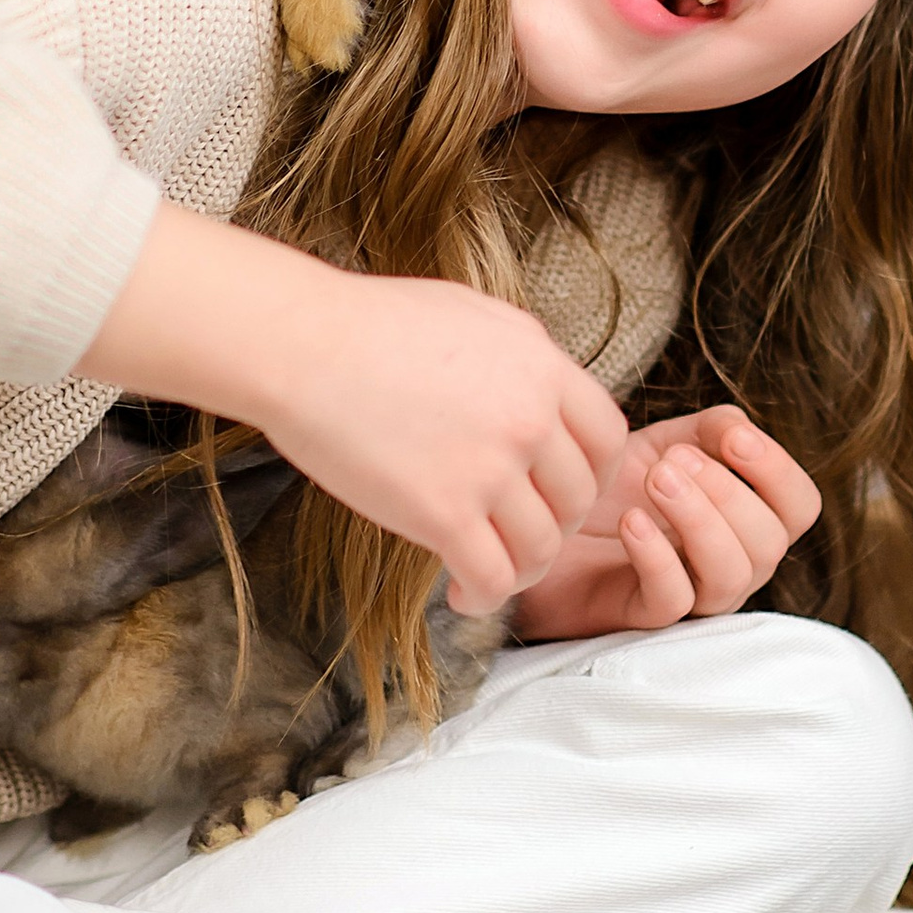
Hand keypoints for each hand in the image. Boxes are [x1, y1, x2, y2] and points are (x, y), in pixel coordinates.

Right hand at [80, 206, 626, 618]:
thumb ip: (521, 358)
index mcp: (541, 365)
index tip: (561, 491)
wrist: (302, 345)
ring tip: (488, 572)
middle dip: (556, 525)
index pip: (609, 438)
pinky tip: (458, 593)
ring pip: (543, 548)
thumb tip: (541, 390)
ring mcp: (491, 467)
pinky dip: (483, 597)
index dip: (593, 474)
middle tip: (518, 534)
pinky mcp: (444, 513)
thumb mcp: (473, 316)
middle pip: (581, 498)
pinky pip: (493, 578)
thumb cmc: (370, 323)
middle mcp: (531, 417)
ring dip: (521, 571)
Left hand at [510, 406, 820, 640]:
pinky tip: (629, 521)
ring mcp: (692, 596)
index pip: (799, 507)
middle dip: (726, 492)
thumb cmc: (614, 485)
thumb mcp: (669, 443)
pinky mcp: (642, 617)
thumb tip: (740, 432)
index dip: (777, 471)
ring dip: (698, 520)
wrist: (544, 516)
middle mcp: (731, 563)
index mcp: (746, 520)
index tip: (734, 439)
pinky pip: (673, 601)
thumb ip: (714, 429)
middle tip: (673, 461)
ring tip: (655, 480)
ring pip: (730, 576)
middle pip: (769, 542)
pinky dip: (656, 557)